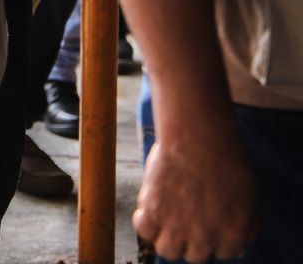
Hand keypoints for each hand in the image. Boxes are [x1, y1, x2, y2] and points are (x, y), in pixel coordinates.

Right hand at [135, 124, 257, 262]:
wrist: (199, 141)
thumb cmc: (226, 162)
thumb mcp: (249, 199)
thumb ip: (244, 225)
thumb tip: (237, 243)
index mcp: (232, 237)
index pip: (223, 253)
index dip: (214, 239)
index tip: (207, 226)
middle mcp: (206, 239)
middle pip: (194, 256)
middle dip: (190, 241)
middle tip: (184, 220)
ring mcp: (178, 228)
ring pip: (168, 251)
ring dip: (166, 238)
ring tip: (163, 220)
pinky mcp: (154, 212)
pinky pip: (144, 230)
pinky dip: (144, 223)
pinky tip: (147, 210)